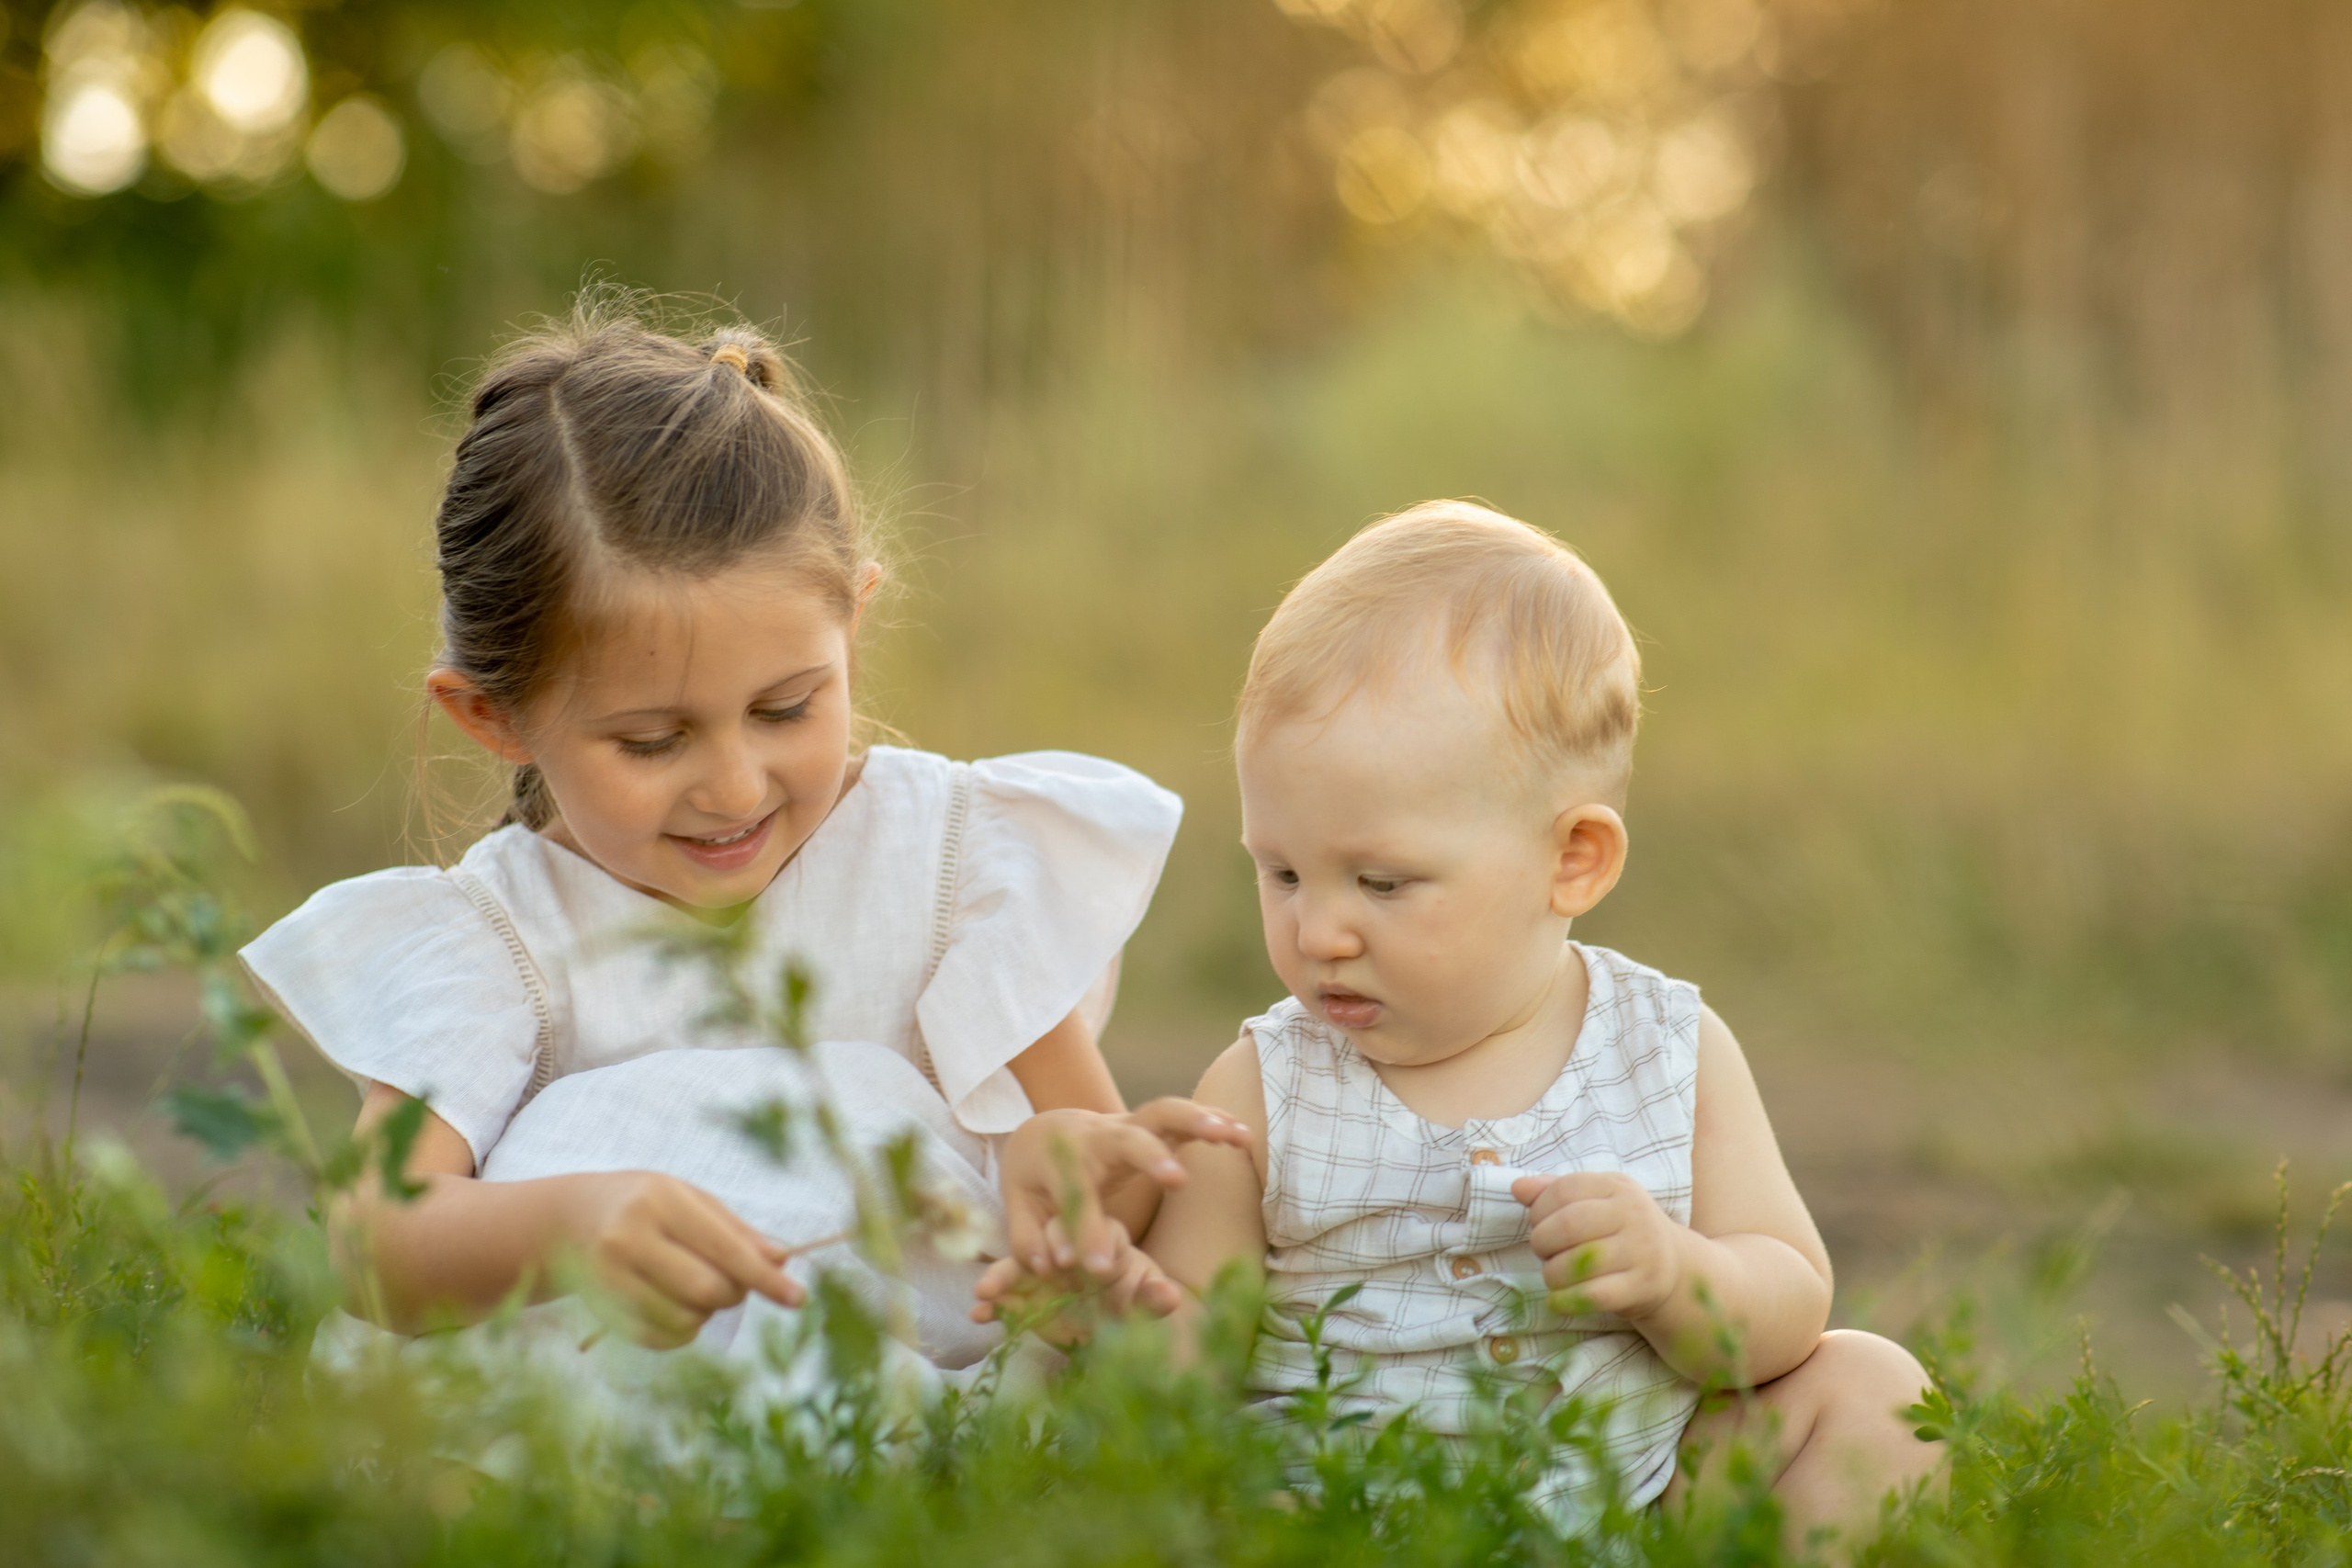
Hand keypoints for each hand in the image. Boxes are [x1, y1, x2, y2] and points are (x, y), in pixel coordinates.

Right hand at [558, 1171, 803, 1347]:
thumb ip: (737, 1232)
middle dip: (733, 1295)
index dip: (765, 1278)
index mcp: (661, 1201)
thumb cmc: (648, 1205)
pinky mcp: (599, 1309)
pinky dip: (680, 1333)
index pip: (725, 1248)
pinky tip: (675, 1308)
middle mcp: (628, 1237)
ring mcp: (608, 1277)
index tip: (798, 1298)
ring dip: (705, 1315)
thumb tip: (782, 1260)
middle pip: (706, 1290)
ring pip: (684, 1320)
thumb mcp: (692, 1201)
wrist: (571, 1219)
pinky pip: (658, 1339)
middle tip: (732, 1284)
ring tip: (696, 1290)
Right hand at [969, 1217, 1185, 1345]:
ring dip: (1001, 1274)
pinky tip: (978, 1315)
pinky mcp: (1022, 1291)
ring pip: (1019, 1261)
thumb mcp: (1142, 1300)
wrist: (1109, 1324)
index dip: (1088, 1241)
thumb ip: (1154, 1298)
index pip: (1095, 1228)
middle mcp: (1068, 1244)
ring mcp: (1041, 1267)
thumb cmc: (1130, 1299)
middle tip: (1044, 1269)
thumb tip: (1173, 1297)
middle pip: (1051, 1236)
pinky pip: (1003, 1293)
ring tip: (986, 1290)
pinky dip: (991, 1303)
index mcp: (1104, 1235)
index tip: (1083, 1261)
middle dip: (1043, 1251)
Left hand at [998, 1098, 1251, 1284]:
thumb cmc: (1036, 1181)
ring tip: (1237, 1136)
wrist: (1043, 1134)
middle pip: (1125, 1137)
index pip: (1075, 1195)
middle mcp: (1097, 1137)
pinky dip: (1215, 1121)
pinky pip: (1185, 1118)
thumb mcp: (1020, 1209)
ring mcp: (1128, 1126)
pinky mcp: (1153, 1126)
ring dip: (1199, 1121)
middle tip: (1178, 1181)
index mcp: (1061, 1160)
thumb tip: (1055, 1263)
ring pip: (1164, 1113)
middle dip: (1150, 1156)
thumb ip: (1030, 1238)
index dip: (1085, 1231)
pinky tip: (1243, 1135)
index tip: (1099, 1269)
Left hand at [1513, 1170, 1686, 1321]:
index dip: (1539, 1209)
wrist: (1672, 1265)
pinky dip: (1566, 1300)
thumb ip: (1555, 1191)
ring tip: (1553, 1274)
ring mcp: (1641, 1251)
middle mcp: (1633, 1215)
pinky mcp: (1643, 1286)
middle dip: (1542, 1242)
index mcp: (1617, 1187)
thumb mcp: (1595, 1200)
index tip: (1537, 1223)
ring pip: (1579, 1262)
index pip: (1565, 1190)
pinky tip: (1556, 1300)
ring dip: (1552, 1273)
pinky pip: (1594, 1295)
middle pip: (1569, 1225)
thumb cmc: (1621, 1228)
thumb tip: (1518, 1187)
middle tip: (1543, 1252)